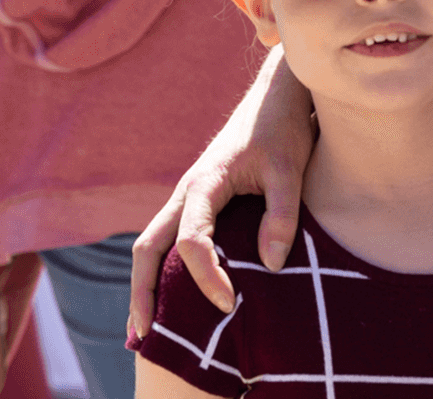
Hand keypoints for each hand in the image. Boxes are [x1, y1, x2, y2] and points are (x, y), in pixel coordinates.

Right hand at [127, 48, 313, 336]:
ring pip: (151, 244)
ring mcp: (187, 196)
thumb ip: (282, 214)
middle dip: (142, 292)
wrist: (276, 95)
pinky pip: (167, 239)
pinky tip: (166, 296)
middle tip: (144, 337)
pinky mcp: (196, 200)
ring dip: (144, 284)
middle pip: (148, 247)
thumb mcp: (290, 169)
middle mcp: (187, 191)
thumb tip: (271, 265)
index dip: (207, 277)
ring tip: (144, 329)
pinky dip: (159, 269)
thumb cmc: (283, 128)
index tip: (230, 303)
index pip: (192, 241)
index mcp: (205, 183)